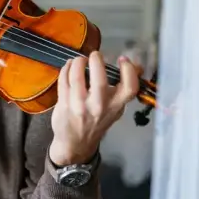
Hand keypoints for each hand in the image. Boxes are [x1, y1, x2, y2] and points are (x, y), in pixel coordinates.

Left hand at [50, 51, 139, 165]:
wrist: (76, 144)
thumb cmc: (97, 122)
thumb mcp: (115, 108)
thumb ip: (123, 90)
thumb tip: (135, 65)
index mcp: (116, 106)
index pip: (129, 87)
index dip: (129, 69)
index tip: (122, 59)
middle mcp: (99, 106)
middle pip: (99, 79)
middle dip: (96, 61)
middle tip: (94, 55)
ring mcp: (79, 106)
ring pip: (76, 77)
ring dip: (77, 63)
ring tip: (78, 60)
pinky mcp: (64, 104)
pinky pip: (63, 81)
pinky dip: (66, 70)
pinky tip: (69, 67)